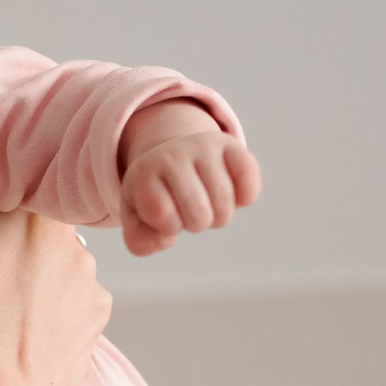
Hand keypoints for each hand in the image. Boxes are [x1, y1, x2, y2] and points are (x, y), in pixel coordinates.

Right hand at [0, 125, 111, 385]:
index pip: (2, 174)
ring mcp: (89, 280)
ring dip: (21, 268)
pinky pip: (64, 295)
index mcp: (32, 205)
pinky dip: (40, 303)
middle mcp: (74, 235)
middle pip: (25, 214)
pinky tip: (12, 323)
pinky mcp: (92, 320)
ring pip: (46, 256)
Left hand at [118, 100, 260, 256]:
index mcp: (143, 173)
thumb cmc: (156, 196)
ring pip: (224, 204)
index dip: (169, 225)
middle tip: (189, 210)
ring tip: (207, 202)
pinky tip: (231, 193)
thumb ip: (141, 241)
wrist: (171, 156)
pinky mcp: (230, 144)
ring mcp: (202, 145)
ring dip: (219, 215)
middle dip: (197, 224)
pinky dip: (245, 197)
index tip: (165, 213)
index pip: (163, 215)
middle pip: (199, 215)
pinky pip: (248, 180)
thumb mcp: (137, 219)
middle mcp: (172, 154)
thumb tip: (167, 238)